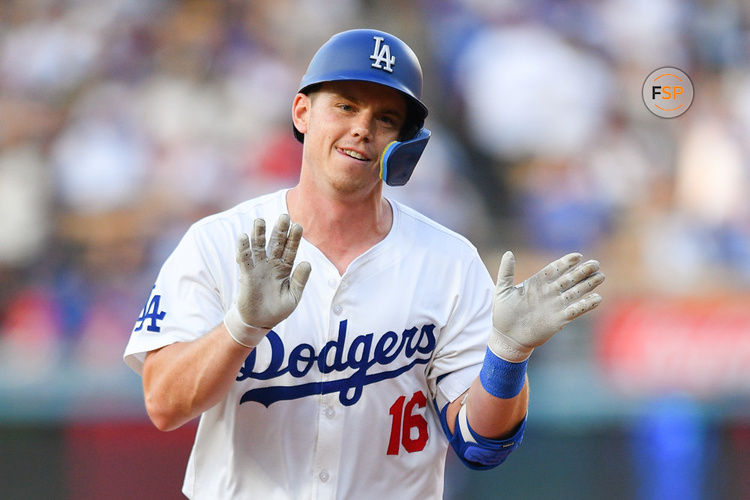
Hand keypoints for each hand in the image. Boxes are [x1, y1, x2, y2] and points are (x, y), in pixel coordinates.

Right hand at [224, 214, 310, 346]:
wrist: (259, 321)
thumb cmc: (277, 310)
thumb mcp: (293, 297)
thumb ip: (299, 280)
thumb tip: (307, 263)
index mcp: (285, 268)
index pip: (291, 250)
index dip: (294, 239)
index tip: (298, 226)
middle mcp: (272, 264)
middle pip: (276, 244)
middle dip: (279, 230)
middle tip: (284, 216)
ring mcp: (259, 267)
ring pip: (259, 247)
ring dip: (259, 234)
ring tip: (259, 220)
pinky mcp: (246, 274)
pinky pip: (244, 258)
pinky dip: (243, 248)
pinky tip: (243, 236)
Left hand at [489, 251, 603, 361]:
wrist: (506, 337)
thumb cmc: (503, 313)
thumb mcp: (502, 290)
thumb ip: (506, 272)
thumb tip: (509, 253)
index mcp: (537, 283)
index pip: (555, 269)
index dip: (566, 262)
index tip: (578, 256)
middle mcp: (549, 292)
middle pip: (569, 279)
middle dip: (583, 271)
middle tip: (595, 264)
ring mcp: (555, 305)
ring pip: (575, 292)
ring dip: (588, 285)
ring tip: (601, 276)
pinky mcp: (558, 319)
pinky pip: (575, 310)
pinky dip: (586, 305)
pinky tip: (597, 298)